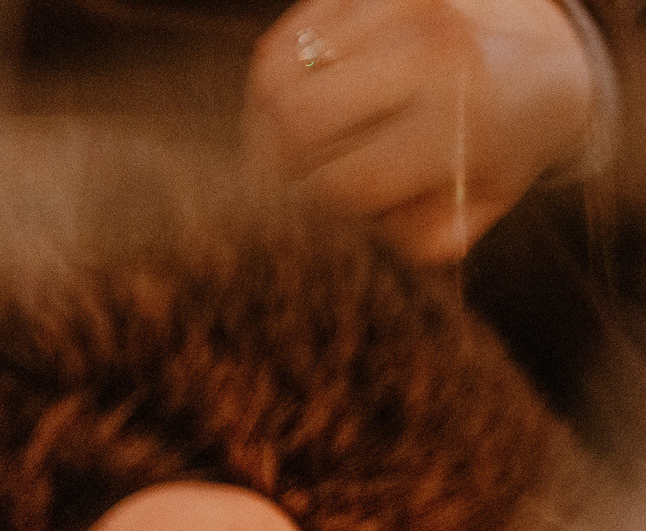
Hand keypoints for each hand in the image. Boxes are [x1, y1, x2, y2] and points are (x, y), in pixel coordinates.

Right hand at [247, 0, 596, 262]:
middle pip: (297, 122)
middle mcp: (428, 53)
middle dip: (280, 164)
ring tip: (290, 141)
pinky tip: (298, 99)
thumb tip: (364, 228)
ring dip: (269, 121)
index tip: (322, 208)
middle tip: (289, 178)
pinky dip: (278, 79)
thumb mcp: (477, 202)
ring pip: (276, 79)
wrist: (534, 57)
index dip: (318, 208)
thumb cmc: (491, 143)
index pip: (342, 183)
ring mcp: (398, 10)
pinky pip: (283, 43)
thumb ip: (424, 236)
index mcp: (457, 119)